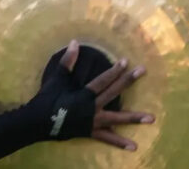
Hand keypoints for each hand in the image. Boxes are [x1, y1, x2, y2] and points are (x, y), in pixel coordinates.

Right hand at [29, 40, 153, 150]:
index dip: (114, 71)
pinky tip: (134, 146)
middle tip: (142, 70)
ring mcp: (93, 122)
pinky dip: (120, 142)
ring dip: (134, 118)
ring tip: (151, 118)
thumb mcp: (56, 79)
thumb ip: (67, 61)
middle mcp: (91, 109)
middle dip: (128, 81)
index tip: (126, 61)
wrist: (37, 124)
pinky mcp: (91, 132)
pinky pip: (107, 139)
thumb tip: (74, 42)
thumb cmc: (47, 99)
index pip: (102, 81)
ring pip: (116, 119)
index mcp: (83, 95)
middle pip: (113, 93)